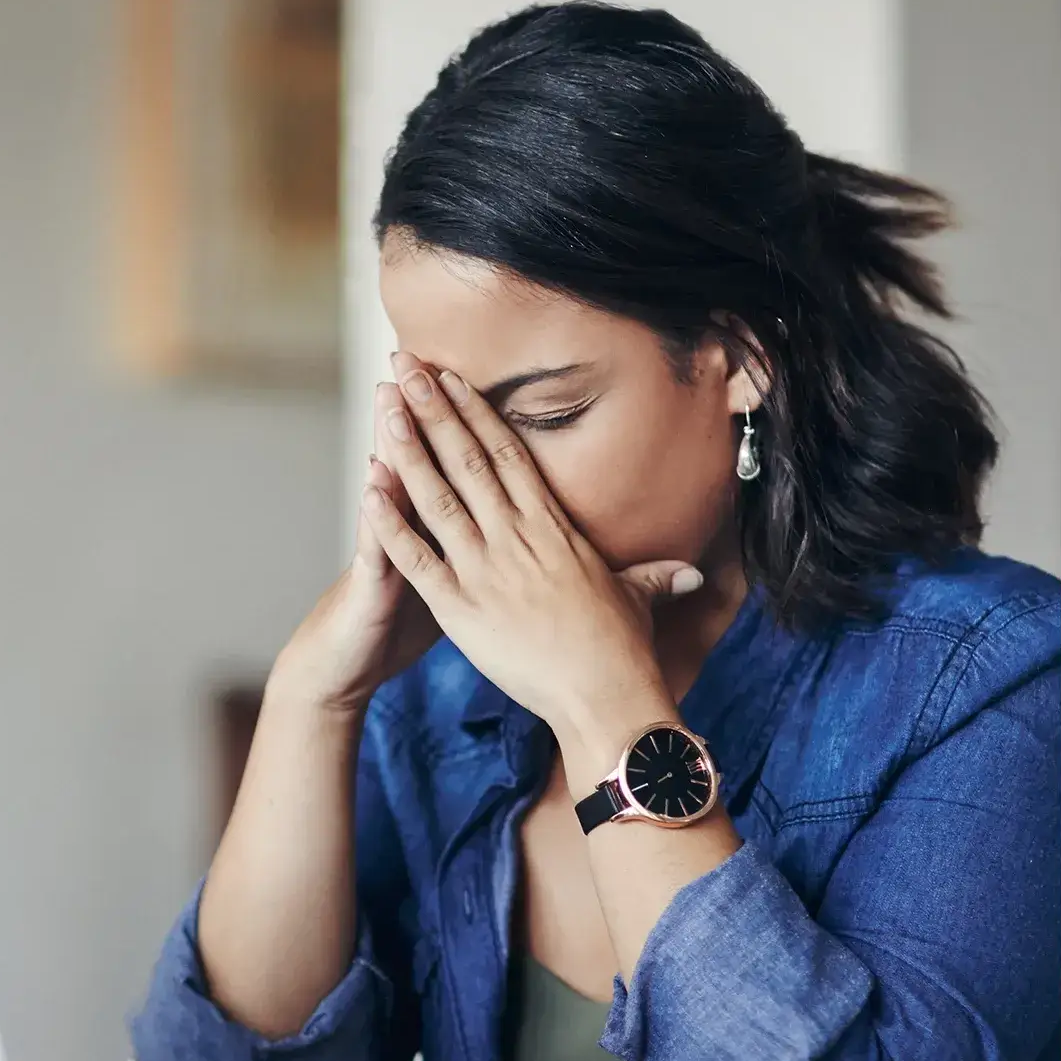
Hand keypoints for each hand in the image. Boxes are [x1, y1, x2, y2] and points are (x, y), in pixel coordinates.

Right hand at [268, 383, 442, 714]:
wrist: (341, 665)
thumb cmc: (394, 627)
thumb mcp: (444, 586)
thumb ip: (465, 551)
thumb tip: (502, 529)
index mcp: (436, 532)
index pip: (454, 469)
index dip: (462, 427)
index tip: (471, 376)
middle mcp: (408, 532)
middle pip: (423, 465)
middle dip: (426, 416)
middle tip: (425, 360)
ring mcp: (386, 554)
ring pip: (392, 494)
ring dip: (393, 446)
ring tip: (392, 399)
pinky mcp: (372, 587)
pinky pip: (378, 549)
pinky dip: (378, 516)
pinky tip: (372, 482)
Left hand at [359, 353, 702, 739]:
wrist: (605, 695)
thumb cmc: (623, 652)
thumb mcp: (638, 601)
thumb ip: (655, 577)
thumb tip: (693, 573)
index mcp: (554, 528)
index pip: (509, 454)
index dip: (477, 412)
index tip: (452, 379)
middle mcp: (518, 537)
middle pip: (469, 458)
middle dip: (434, 409)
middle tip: (405, 365)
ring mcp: (487, 570)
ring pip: (439, 495)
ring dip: (409, 447)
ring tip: (384, 404)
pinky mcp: (461, 609)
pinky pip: (417, 557)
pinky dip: (390, 522)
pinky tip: (368, 486)